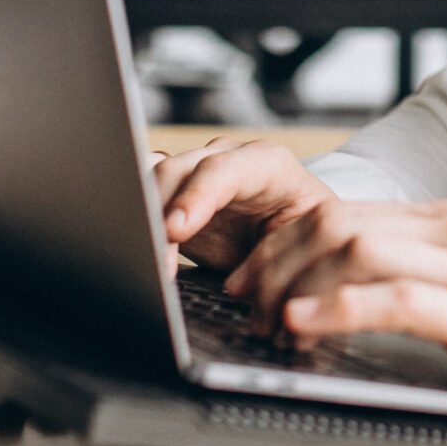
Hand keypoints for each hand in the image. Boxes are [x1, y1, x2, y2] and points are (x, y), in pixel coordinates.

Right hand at [150, 137, 335, 269]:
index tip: (174, 230)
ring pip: (152, 179)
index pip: (223, 169)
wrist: (300, 232)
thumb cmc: (310, 235)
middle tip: (155, 262)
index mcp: (267, 164)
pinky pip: (142, 190)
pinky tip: (137, 246)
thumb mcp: (309, 241)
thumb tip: (251, 286)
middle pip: (177, 171)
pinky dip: (135, 216)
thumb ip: (284, 254)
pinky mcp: (175, 192)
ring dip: (142, 217)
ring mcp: (198, 171)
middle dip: (159, 214)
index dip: (196, 197)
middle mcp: (226, 158)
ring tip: (143, 259)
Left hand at [224, 198, 446, 424]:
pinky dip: (339, 307)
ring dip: (294, 284)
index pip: (345, 210)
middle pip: (335, 221)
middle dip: (274, 259)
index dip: (284, 241)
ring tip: (266, 319)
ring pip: (353, 249)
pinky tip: (307, 323)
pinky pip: (395, 297)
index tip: (252, 276)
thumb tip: (357, 297)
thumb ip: (427, 279)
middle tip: (242, 300)